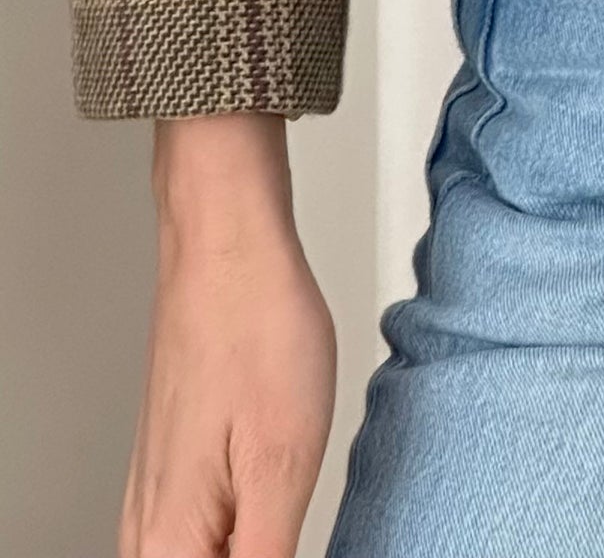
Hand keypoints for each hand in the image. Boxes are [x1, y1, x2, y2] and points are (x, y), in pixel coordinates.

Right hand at [120, 116, 335, 557]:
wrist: (226, 246)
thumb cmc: (254, 330)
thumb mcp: (285, 463)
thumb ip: (268, 556)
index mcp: (170, 542)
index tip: (286, 540)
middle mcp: (148, 527)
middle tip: (284, 518)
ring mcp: (155, 495)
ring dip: (241, 551)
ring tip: (280, 511)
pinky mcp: (172, 467)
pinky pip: (189, 537)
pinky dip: (229, 539)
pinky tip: (263, 519)